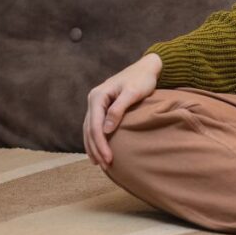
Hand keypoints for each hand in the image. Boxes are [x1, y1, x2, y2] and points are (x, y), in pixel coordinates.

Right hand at [83, 53, 161, 170]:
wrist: (146, 68)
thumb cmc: (142, 79)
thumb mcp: (132, 93)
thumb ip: (118, 110)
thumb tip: (106, 130)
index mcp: (97, 96)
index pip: (94, 125)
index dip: (100, 144)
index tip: (109, 158)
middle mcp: (93, 100)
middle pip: (89, 129)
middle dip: (96, 149)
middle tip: (105, 166)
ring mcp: (96, 104)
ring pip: (89, 130)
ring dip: (94, 147)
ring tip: (100, 164)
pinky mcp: (102, 108)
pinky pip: (94, 127)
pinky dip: (95, 140)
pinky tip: (99, 151)